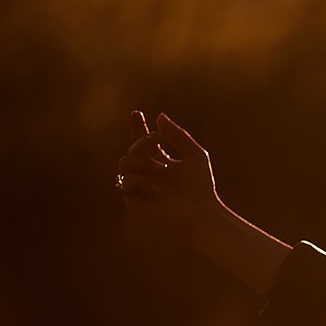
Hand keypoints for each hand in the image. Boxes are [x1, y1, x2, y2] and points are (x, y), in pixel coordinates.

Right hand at [115, 110, 222, 246]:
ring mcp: (139, 187)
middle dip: (141, 140)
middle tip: (156, 138)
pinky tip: (154, 185)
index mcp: (159, 163)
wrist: (201, 212)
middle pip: (132, 149)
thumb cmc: (201, 187)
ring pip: (124, 163)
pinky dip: (138, 179)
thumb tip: (159, 116)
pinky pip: (125, 182)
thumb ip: (178, 136)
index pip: (142, 142)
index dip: (138, 128)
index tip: (137, 113)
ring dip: (140, 160)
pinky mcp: (134, 201)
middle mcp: (147, 173)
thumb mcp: (195, 155)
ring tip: (159, 168)